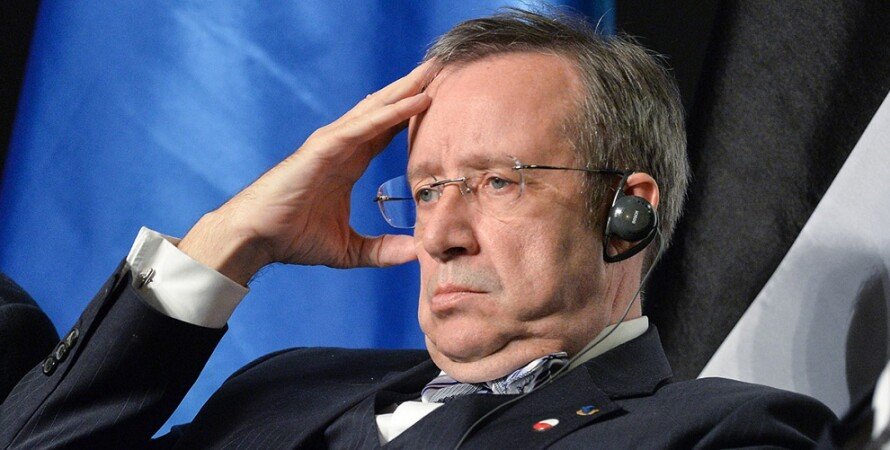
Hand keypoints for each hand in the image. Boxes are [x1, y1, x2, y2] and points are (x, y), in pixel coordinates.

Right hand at [178, 61, 434, 284]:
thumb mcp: (349, 250)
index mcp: (347, 164)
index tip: (439, 100)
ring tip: (432, 71)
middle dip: (411, 90)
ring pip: (376, 110)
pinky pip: (364, 126)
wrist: (256, 238)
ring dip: (405, 90)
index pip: (385, 132)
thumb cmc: (293, 239)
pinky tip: (415, 101)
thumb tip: (416, 254)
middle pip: (383, 112)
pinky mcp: (324, 148)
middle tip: (440, 69)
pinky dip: (391, 113)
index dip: (410, 115)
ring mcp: (332, 144)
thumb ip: (382, 250)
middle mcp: (341, 147)